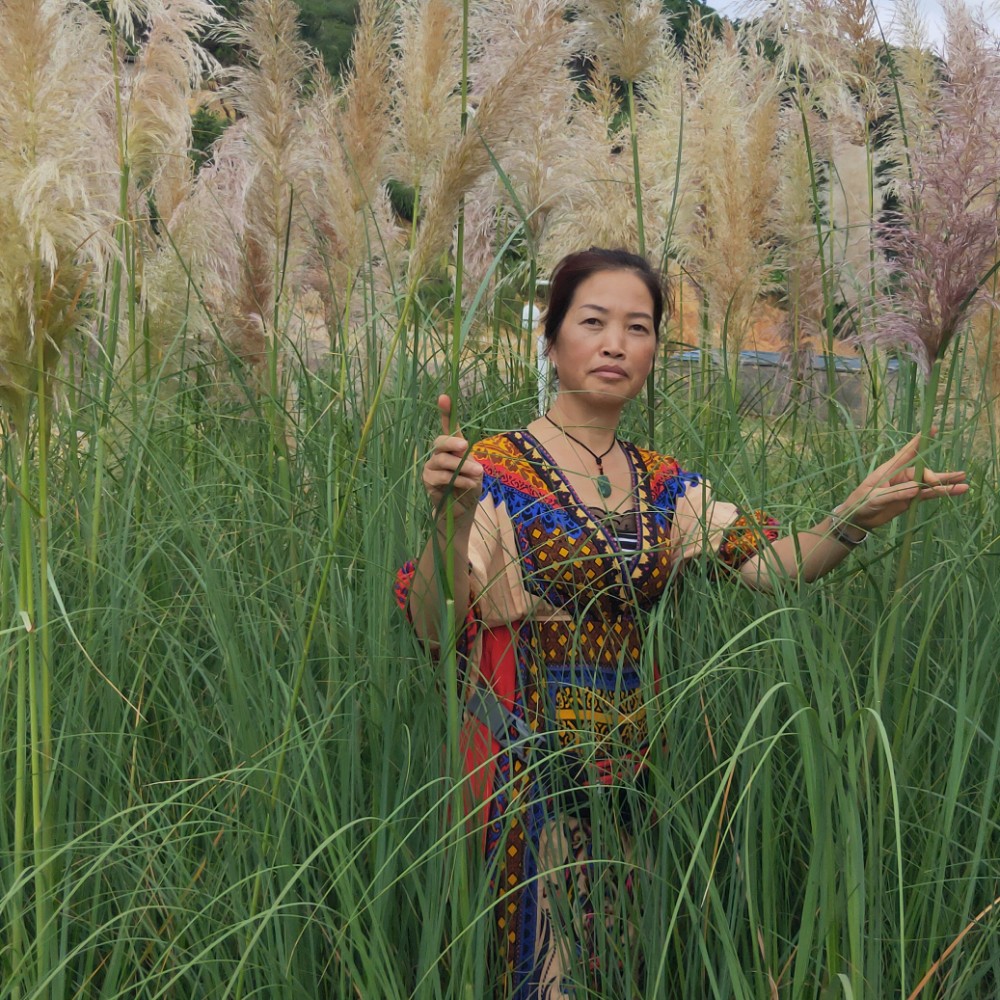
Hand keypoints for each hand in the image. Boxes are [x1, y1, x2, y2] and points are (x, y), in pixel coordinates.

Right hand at [422, 395, 483, 518]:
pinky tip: (468, 484)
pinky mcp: (428, 482)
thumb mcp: (474, 469)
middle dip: (452, 443)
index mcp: (452, 448)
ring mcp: (431, 467)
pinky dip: (458, 479)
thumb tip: (462, 449)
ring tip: (477, 473)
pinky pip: (442, 477)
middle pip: (440, 442)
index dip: (446, 412)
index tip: (445, 397)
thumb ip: (467, 458)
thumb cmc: (469, 486)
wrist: (463, 511)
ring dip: (462, 467)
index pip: (448, 427)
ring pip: (442, 461)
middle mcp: (438, 454)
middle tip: (465, 447)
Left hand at [837, 429, 968, 531]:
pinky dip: (941, 493)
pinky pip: (928, 495)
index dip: (918, 441)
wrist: (857, 519)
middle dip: (935, 476)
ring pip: (929, 483)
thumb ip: (895, 493)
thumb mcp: (875, 498)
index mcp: (889, 470)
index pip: (906, 452)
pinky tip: (956, 492)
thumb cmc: (860, 503)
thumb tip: (917, 488)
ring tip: (964, 482)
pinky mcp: (910, 499)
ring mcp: (907, 487)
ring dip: (946, 483)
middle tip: (946, 480)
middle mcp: (901, 476)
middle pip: (923, 471)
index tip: (931, 428)